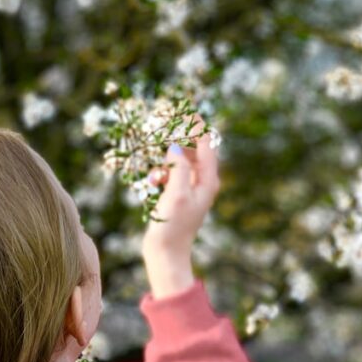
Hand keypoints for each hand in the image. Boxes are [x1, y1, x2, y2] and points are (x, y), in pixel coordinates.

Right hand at [141, 113, 219, 298]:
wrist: (166, 253)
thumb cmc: (173, 226)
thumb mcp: (176, 194)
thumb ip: (178, 167)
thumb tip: (175, 146)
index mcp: (208, 179)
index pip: (206, 142)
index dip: (195, 123)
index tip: (182, 108)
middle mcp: (203, 181)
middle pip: (192, 148)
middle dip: (176, 138)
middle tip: (159, 125)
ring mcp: (190, 188)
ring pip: (178, 160)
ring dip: (165, 159)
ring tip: (155, 171)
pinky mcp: (177, 195)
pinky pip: (170, 173)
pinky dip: (161, 173)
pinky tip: (153, 182)